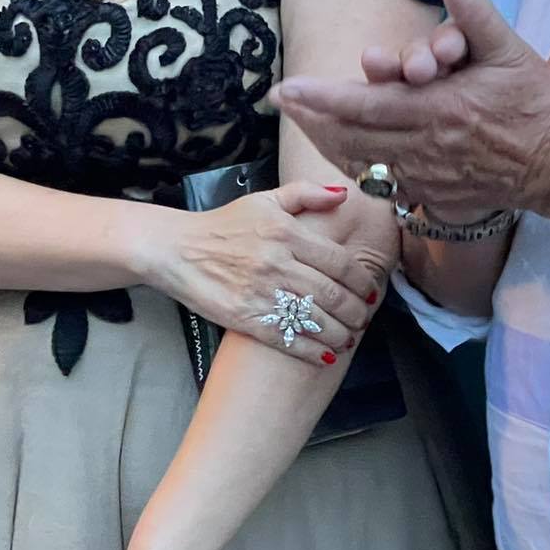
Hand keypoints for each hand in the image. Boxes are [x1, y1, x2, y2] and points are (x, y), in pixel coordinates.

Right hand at [148, 182, 380, 362]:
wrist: (177, 250)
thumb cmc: (224, 224)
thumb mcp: (265, 200)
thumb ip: (306, 195)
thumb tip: (343, 194)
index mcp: (288, 233)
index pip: (339, 262)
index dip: (362, 281)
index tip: (372, 292)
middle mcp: (279, 264)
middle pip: (332, 295)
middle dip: (356, 312)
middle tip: (364, 319)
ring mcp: (262, 293)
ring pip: (314, 320)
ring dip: (339, 334)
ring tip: (349, 339)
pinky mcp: (245, 318)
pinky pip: (286, 339)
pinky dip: (310, 351)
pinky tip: (325, 355)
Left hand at [275, 0, 549, 222]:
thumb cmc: (538, 107)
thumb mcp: (514, 54)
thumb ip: (479, 18)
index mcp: (438, 109)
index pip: (365, 105)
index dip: (323, 98)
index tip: (289, 88)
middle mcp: (424, 147)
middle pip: (351, 136)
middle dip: (312, 119)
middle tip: (282, 102)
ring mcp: (426, 177)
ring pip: (362, 163)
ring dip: (328, 142)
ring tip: (303, 123)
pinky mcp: (433, 196)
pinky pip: (384, 185)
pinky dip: (357, 168)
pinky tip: (342, 154)